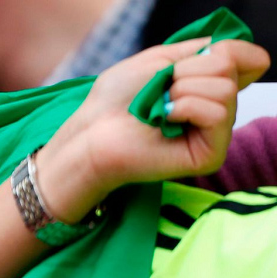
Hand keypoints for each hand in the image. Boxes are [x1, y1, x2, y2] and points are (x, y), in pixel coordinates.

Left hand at [36, 37, 269, 223]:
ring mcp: (217, 133)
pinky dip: (185, 108)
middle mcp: (219, 109)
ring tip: (159, 109)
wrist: (92, 132)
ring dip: (181, 91)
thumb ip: (209, 49)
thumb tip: (258, 58)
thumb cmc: (117, 98)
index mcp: (210, 86)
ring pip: (224, 90)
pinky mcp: (211, 154)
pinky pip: (217, 113)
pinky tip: (165, 121)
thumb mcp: (163, 58)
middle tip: (159, 93)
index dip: (218, 51)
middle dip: (185, 72)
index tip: (180, 64)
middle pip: (228, 68)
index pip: (245, 57)